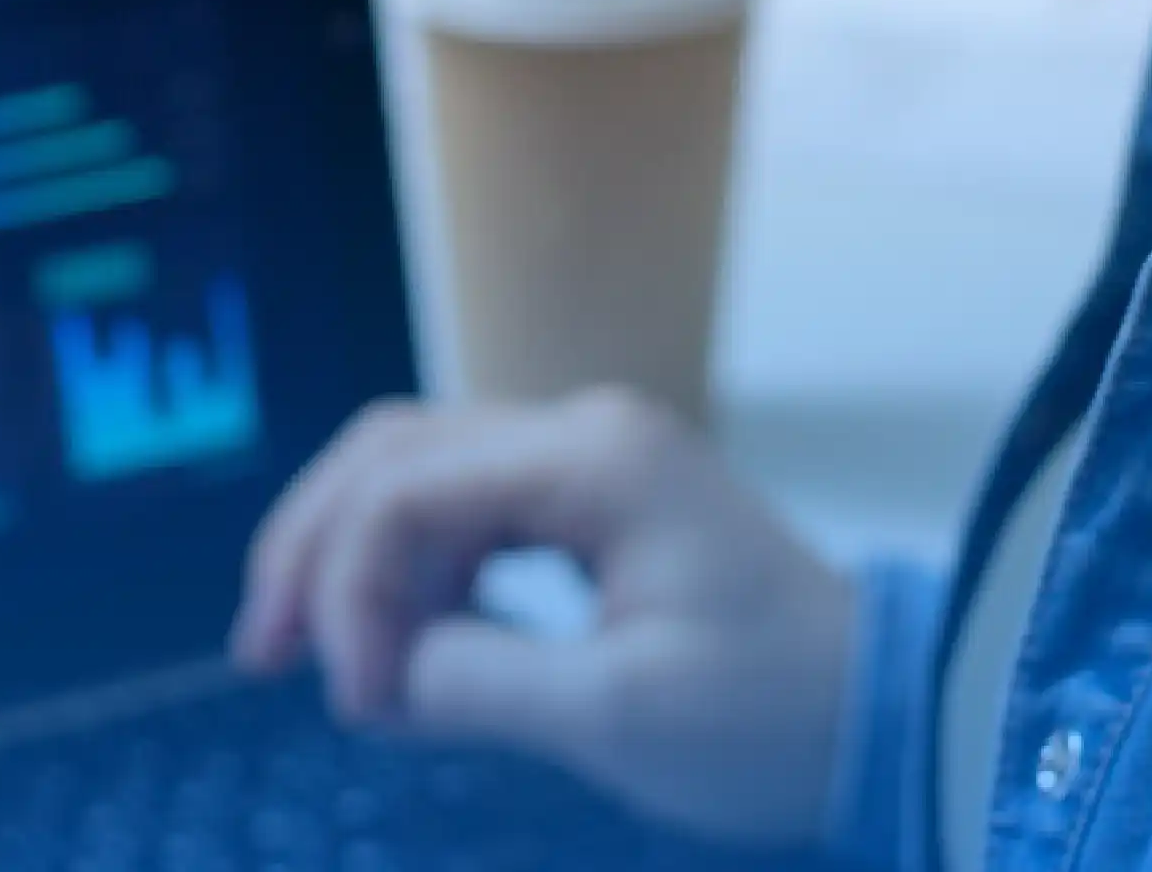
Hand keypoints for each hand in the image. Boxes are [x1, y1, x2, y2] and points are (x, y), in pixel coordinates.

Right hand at [233, 391, 856, 849]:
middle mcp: (586, 435)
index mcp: (594, 461)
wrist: (888, 713)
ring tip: (322, 661)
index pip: (408, 489)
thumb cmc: (777, 715)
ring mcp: (594, 464)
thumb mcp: (618, 717)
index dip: (351, 591)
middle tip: (263, 651)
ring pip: (423, 474)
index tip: (355, 702)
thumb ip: (479, 683)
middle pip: (395, 452)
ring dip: (358, 557)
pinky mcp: (599, 508)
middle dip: (318, 549)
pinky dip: (418, 572)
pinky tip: (403, 649)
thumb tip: (378, 675)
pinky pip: (472, 513)